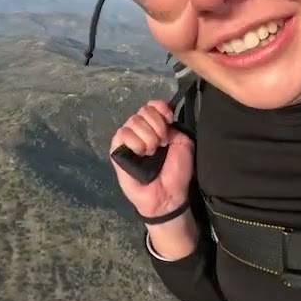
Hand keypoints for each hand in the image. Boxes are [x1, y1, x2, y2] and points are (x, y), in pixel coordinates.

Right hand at [109, 100, 194, 218]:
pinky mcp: (116, 151)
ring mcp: (128, 140)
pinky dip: (135, 141)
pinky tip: (141, 153)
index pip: (153, 105)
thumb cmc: (176, 172)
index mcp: (156, 127)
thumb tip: (161, 118)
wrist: (168, 195)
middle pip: (144, 111)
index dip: (161, 109)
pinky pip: (122, 134)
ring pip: (133, 121)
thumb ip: (173, 126)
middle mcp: (141, 130)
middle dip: (157, 126)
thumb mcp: (183, 143)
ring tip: (152, 152)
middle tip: (163, 143)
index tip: (169, 121)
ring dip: (148, 136)